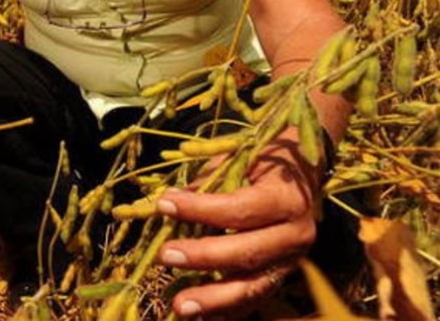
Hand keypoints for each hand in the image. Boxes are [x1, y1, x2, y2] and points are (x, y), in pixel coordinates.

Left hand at [155, 133, 319, 318]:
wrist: (301, 174)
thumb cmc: (261, 162)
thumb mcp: (237, 160)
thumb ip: (206, 183)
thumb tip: (166, 203)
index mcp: (286, 199)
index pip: (240, 209)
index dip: (200, 209)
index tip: (164, 204)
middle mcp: (296, 234)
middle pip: (247, 253)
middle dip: (203, 257)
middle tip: (165, 256)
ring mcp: (292, 261)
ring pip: (253, 286)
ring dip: (214, 299)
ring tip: (180, 307)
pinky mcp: (282, 277)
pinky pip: (254, 299)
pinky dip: (227, 311)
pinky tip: (200, 318)